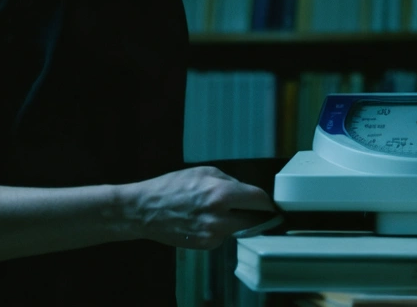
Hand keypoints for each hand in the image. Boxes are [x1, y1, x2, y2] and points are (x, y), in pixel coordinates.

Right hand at [120, 165, 277, 249]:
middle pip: (255, 219)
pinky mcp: (207, 245)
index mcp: (221, 194)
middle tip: (253, 208)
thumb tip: (247, 192)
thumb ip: (230, 182)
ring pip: (240, 228)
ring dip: (237, 220)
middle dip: (255, 213)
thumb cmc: (172, 187)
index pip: (259, 200)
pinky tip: (206, 219)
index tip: (271, 202)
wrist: (145, 211)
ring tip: (220, 210)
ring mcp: (213, 235)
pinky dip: (222, 228)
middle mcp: (220, 217)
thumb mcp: (204, 172)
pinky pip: (225, 235)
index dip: (267, 201)